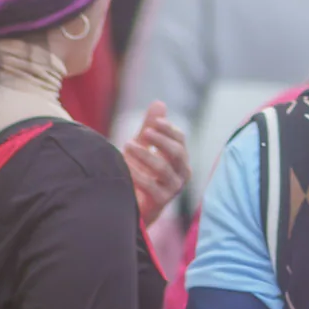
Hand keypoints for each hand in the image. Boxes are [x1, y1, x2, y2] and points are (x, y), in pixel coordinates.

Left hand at [124, 103, 189, 224]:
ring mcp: (173, 188)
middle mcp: (181, 173)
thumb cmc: (140, 172)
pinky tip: (126, 165)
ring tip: (128, 145)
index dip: (168, 129)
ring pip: (164, 168)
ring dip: (145, 154)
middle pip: (177, 152)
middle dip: (160, 140)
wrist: (132, 205)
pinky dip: (138, 173)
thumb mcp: (145, 147)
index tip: (153, 122)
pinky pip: (151, 185)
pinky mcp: (161, 201)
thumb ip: (151, 127)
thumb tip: (159, 103)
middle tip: (144, 132)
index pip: (180, 139)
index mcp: (180, 158)